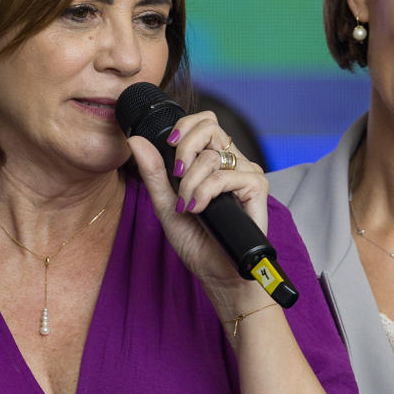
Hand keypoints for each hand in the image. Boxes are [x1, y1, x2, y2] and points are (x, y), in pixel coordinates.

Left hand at [128, 110, 269, 308]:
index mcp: (213, 161)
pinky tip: (199, 208)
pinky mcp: (257, 187)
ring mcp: (246, 173)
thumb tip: (136, 140)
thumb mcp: (165, 204)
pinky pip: (226, 176)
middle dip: (185, 148)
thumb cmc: (196, 241)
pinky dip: (206, 191)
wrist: (216, 271)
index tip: (171, 145)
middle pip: (210, 127)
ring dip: (191, 182)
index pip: (204, 122)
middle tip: (177, 175)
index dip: (186, 126)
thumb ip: (153, 172)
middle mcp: (232, 162)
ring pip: (213, 155)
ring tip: (187, 206)